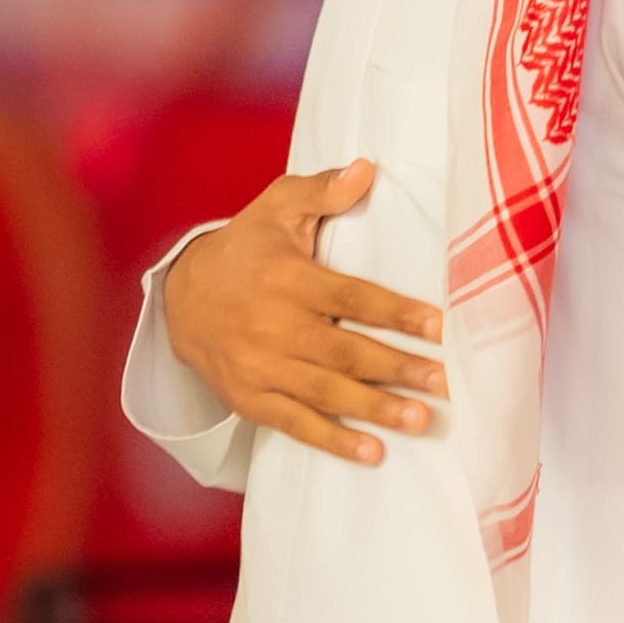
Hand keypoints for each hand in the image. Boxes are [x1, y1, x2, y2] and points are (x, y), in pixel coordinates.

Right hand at [155, 162, 443, 462]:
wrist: (179, 297)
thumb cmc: (244, 248)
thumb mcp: (277, 207)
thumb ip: (323, 189)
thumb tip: (368, 169)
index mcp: (288, 279)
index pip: (351, 297)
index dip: (396, 313)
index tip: (439, 327)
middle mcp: (273, 326)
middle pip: (345, 351)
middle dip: (397, 368)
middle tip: (444, 383)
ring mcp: (260, 367)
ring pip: (325, 392)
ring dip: (374, 408)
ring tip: (420, 420)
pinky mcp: (249, 398)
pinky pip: (295, 422)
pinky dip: (332, 440)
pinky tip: (371, 452)